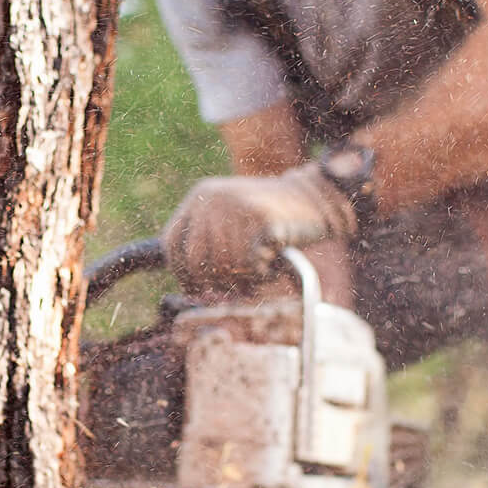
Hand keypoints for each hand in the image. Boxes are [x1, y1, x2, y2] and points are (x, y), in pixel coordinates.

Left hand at [160, 164, 355, 295]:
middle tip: (239, 285)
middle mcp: (211, 199)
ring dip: (244, 279)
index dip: (182, 274)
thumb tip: (189, 287)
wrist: (314, 198)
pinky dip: (263, 274)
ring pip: (224, 267)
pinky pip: (251, 266)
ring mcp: (235, 208)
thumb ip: (207, 242)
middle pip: (196, 261)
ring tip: (261, 268)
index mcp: (199, 197)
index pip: (172, 244)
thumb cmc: (271, 218)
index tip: (197, 291)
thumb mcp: (228, 218)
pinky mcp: (260, 220)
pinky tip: (272, 264)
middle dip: (216, 282)